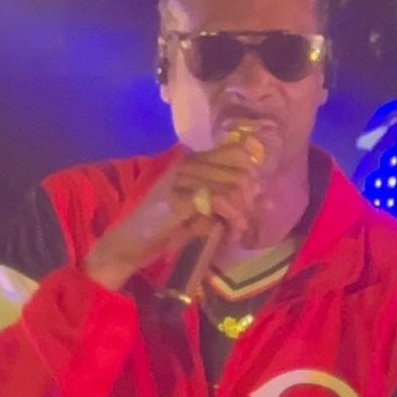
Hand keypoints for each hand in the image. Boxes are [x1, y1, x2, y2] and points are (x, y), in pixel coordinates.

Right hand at [83, 130, 264, 291]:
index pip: (237, 152)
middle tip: (241, 223)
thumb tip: (267, 200)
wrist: (129, 244)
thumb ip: (230, 203)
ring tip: (235, 232)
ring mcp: (184, 179)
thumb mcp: (203, 213)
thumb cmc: (163, 230)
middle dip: (250, 201)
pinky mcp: (181, 197)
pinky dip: (232, 220)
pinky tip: (229, 234)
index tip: (250, 201)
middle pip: (241, 172)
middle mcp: (189, 164)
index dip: (252, 175)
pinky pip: (221, 201)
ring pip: (235, 187)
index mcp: (192, 161)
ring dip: (242, 214)